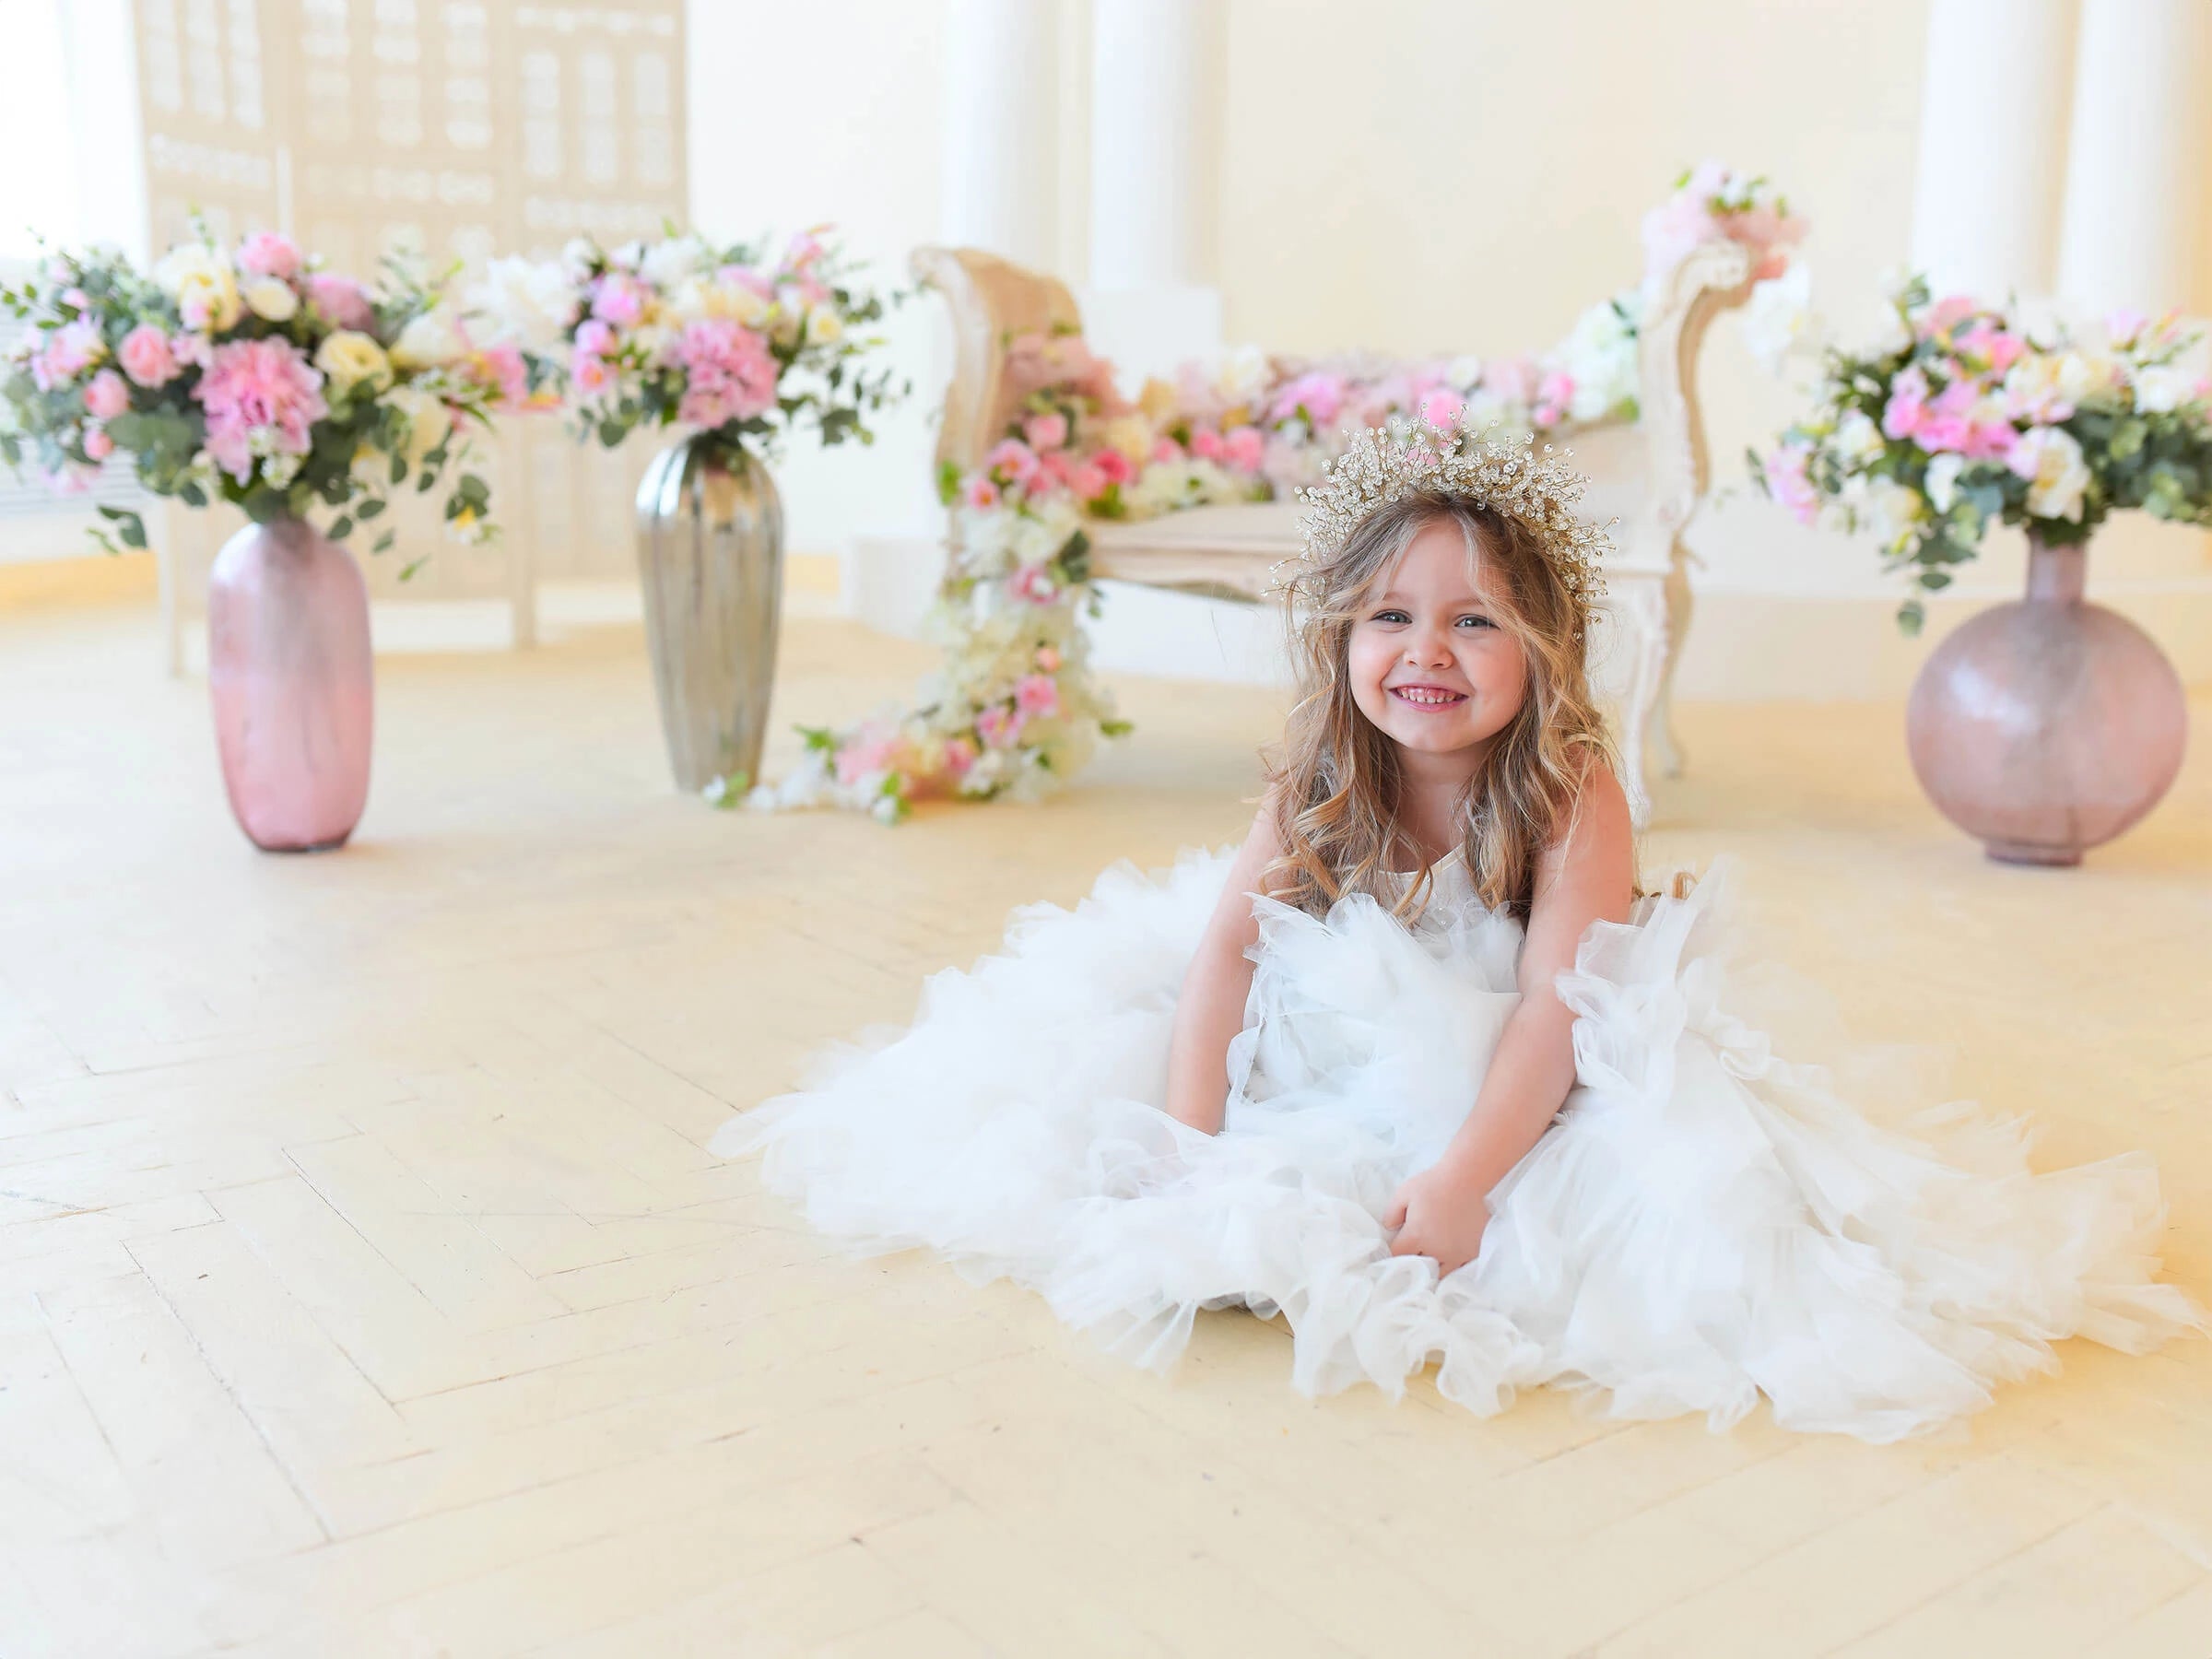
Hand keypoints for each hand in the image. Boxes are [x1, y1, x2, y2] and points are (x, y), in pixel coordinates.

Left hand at [1384, 1161, 1490, 1276]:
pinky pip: (1458, 1267)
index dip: (1394, 1250)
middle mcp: (1436, 1250)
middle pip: (1418, 1266)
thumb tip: (1389, 1229)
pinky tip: (1449, 1250)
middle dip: (1413, 1259)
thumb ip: (1391, 1214)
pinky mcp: (1472, 1252)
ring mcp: (1456, 1254)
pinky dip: (1451, 1262)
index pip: (1398, 1254)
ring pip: (1439, 1272)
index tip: (1397, 1244)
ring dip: (1433, 1265)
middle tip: (1414, 1248)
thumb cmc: (1433, 1184)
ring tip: (1432, 1252)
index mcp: (1416, 1236)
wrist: (1466, 1179)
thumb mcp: (1403, 1193)